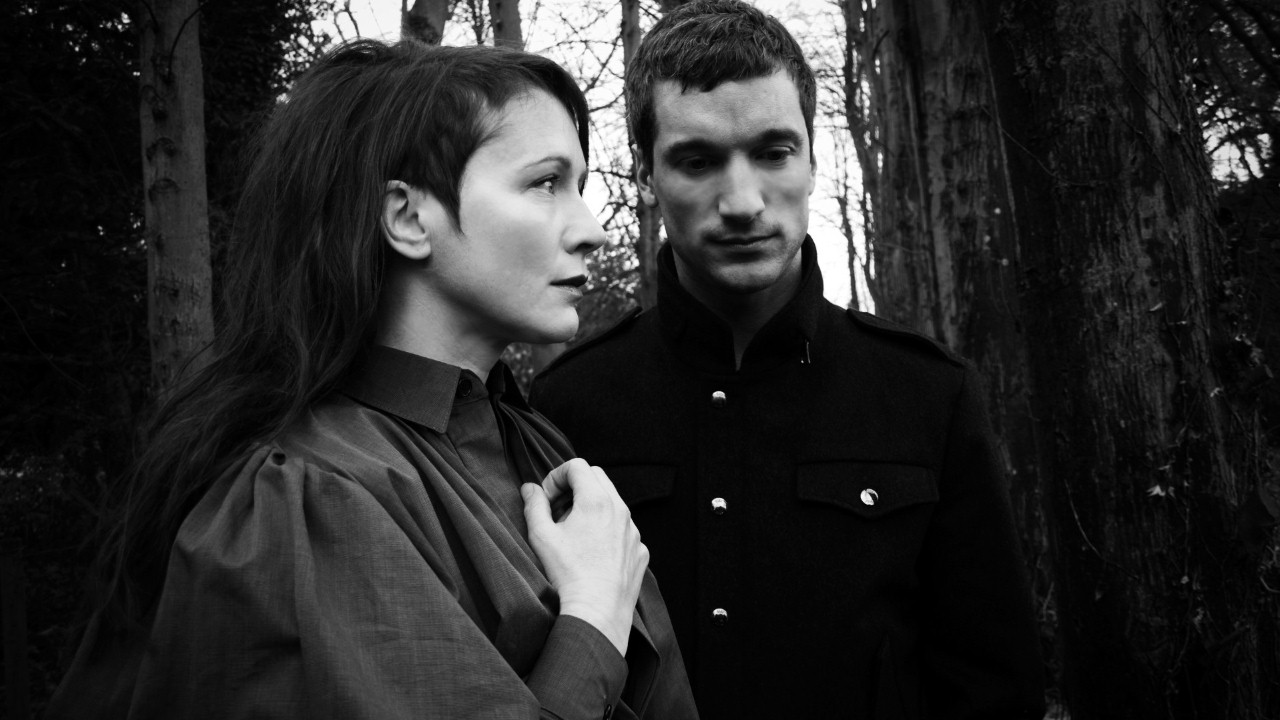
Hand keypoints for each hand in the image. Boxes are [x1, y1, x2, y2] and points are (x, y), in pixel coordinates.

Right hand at [522, 459, 647, 654]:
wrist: (597, 612)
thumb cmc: (567, 574)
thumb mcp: (541, 536)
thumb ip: (534, 505)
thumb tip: (530, 489)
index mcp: (597, 500)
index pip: (577, 466)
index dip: (556, 476)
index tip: (546, 499)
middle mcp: (621, 510)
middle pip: (597, 478)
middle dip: (574, 487)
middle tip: (557, 511)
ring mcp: (633, 531)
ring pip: (613, 504)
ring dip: (591, 508)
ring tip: (573, 534)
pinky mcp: (639, 550)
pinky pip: (623, 530)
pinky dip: (607, 531)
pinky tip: (592, 553)